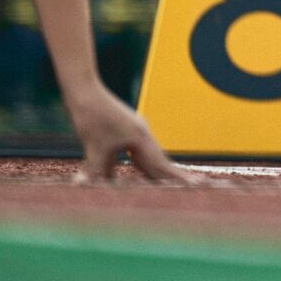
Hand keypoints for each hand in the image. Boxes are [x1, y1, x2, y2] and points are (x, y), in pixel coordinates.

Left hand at [67, 83, 190, 182]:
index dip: (178, 177)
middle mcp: (141, 135)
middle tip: (193, 185)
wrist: (84, 92)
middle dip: (171, 174)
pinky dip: (129, 166)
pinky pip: (129, 153)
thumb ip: (94, 171)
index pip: (161, 164)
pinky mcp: (120, 131)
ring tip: (163, 184)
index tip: (197, 184)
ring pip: (144, 156)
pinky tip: (119, 177)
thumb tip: (84, 187)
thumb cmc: (92, 117)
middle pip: (158, 160)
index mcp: (140, 139)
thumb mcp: (94, 148)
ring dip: (152, 171)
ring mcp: (132, 131)